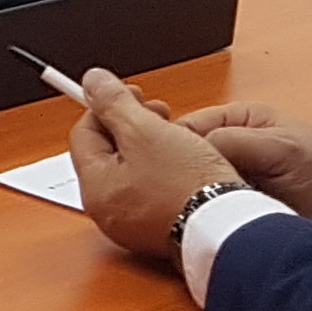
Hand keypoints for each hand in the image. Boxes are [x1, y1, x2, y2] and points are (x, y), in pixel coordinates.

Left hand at [69, 67, 245, 266]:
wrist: (228, 227)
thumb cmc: (188, 186)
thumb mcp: (145, 130)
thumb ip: (113, 103)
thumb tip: (92, 81)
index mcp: (96, 189)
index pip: (84, 133)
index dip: (106, 106)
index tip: (132, 93)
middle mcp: (108, 212)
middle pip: (106, 153)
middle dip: (130, 125)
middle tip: (158, 114)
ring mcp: (133, 224)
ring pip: (130, 170)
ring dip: (148, 146)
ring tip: (176, 137)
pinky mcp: (159, 229)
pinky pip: (150, 190)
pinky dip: (161, 170)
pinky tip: (184, 162)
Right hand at [176, 101, 311, 229]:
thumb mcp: (280, 146)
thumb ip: (235, 140)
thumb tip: (188, 147)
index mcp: (235, 119)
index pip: (186, 126)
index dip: (172, 143)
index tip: (162, 162)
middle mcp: (227, 146)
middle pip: (183, 156)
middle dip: (176, 172)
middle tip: (171, 190)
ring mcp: (228, 178)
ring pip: (190, 184)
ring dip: (187, 196)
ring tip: (189, 207)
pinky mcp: (232, 208)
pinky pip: (205, 209)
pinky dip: (200, 215)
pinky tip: (200, 221)